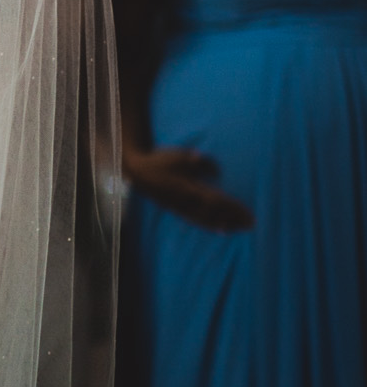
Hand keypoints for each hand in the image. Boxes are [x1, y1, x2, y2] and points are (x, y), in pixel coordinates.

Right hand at [126, 146, 253, 230]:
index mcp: (189, 188)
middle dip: (233, 219)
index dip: (233, 208)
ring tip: (239, 229)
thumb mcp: (181, 156)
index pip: (217, 201)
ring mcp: (181, 208)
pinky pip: (196, 221)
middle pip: (214, 214)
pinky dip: (209, 226)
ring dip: (224, 225)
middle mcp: (186, 202)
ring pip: (206, 220)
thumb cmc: (160, 161)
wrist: (137, 171)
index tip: (248, 213)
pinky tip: (219, 230)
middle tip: (250, 224)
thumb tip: (218, 172)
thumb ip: (202, 163)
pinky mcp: (176, 210)